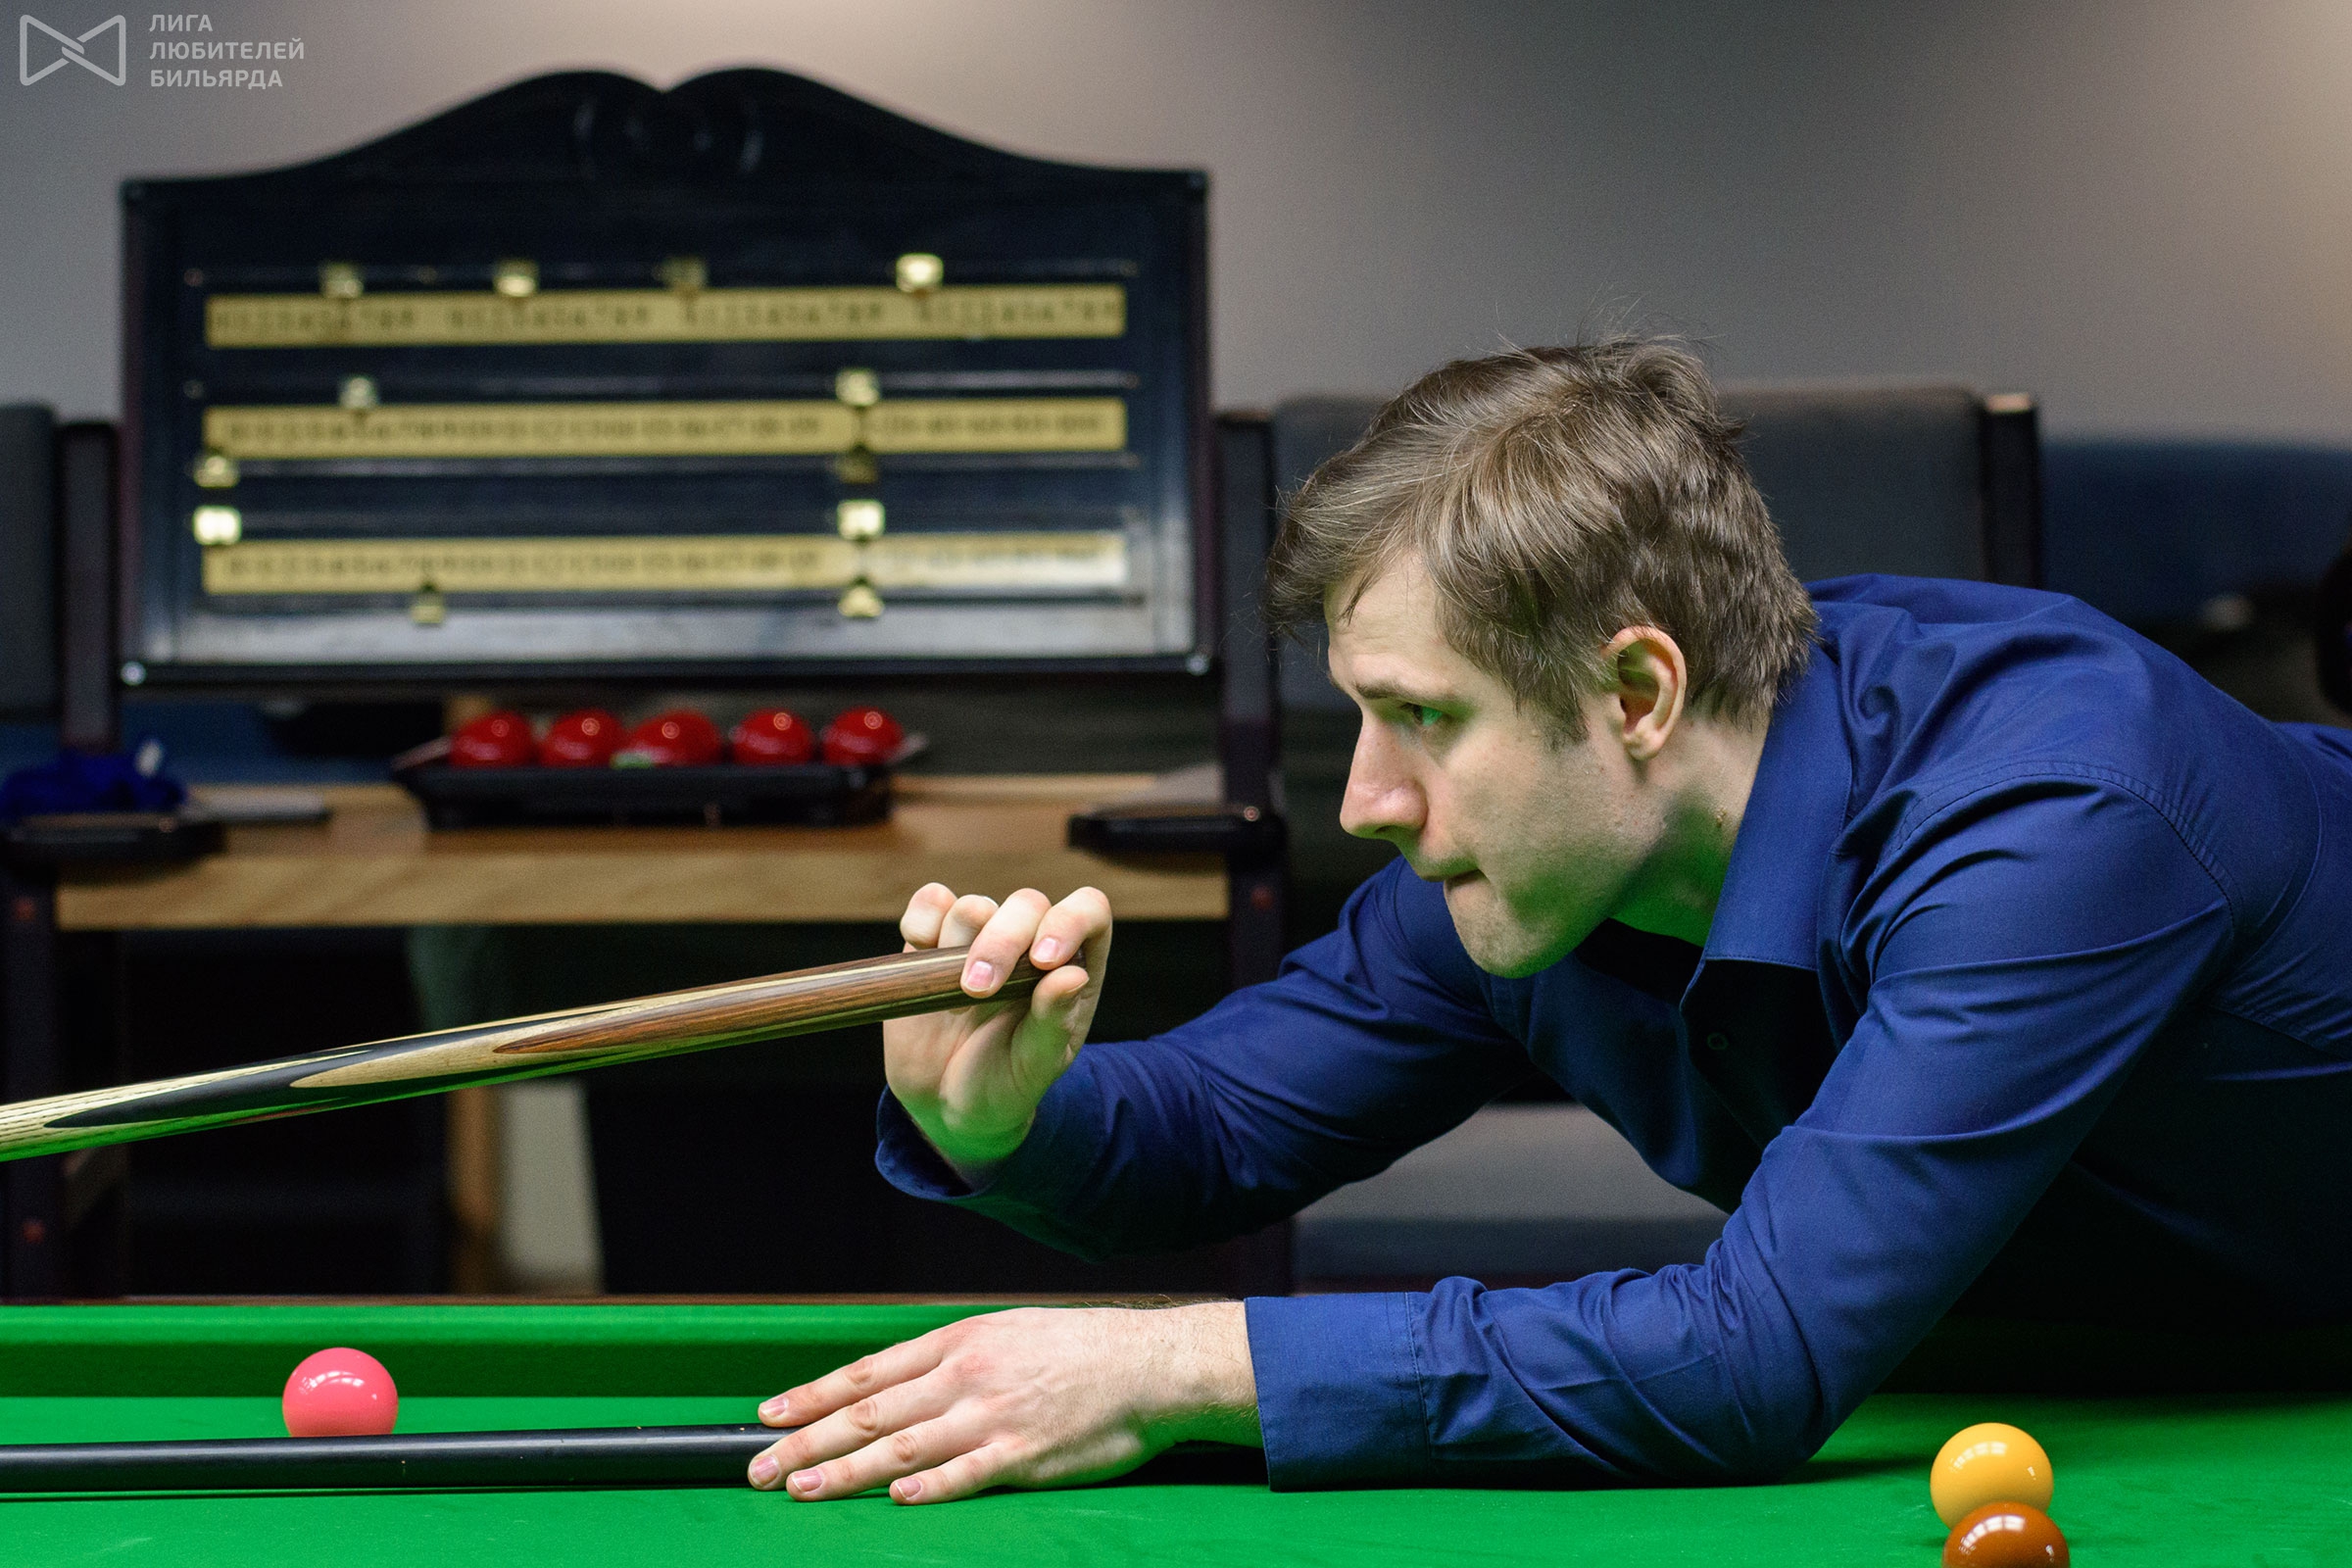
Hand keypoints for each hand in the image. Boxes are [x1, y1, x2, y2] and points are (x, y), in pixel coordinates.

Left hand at [747, 1302, 1257, 1503]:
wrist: (1150, 1365)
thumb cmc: (1081, 1350)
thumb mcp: (1008, 1333)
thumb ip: (953, 1359)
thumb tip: (898, 1386)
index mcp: (959, 1341)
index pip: (868, 1371)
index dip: (813, 1395)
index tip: (769, 1414)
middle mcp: (966, 1376)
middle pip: (870, 1412)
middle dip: (807, 1440)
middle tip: (760, 1466)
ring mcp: (994, 1417)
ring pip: (902, 1446)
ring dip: (845, 1470)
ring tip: (802, 1490)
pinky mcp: (1025, 1456)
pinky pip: (965, 1474)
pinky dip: (926, 1487)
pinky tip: (892, 1498)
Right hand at [884, 883, 1111, 1181]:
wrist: (945, 1104)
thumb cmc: (1004, 1085)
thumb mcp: (1035, 1068)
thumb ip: (1054, 1023)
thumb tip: (1072, 975)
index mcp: (1071, 967)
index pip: (1087, 910)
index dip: (1069, 921)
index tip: (1042, 962)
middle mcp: (1029, 943)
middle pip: (1026, 903)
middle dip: (1002, 941)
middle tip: (978, 990)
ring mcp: (979, 938)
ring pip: (974, 905)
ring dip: (958, 943)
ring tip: (956, 1001)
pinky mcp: (933, 940)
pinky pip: (930, 903)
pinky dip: (922, 921)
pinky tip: (922, 957)